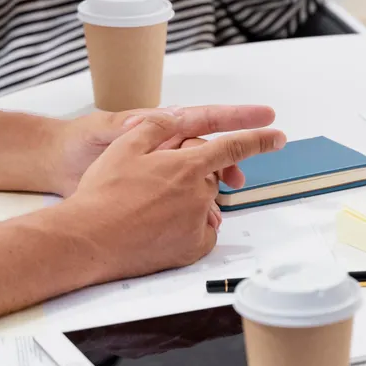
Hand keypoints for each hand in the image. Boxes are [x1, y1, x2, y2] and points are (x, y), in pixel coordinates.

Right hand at [69, 114, 285, 281]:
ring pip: (204, 204)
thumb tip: (175, 117)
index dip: (258, 141)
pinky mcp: (190, 248)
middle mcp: (198, 194)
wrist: (87, 239)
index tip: (278, 137)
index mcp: (187, 165)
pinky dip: (191, 227)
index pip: (233, 148)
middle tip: (156, 181)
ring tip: (150, 206)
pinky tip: (164, 227)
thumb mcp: (124, 146)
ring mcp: (196, 223)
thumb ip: (155, 128)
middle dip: (193, 174)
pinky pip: (203, 233)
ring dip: (188, 200)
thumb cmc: (101, 193)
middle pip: (210, 177)